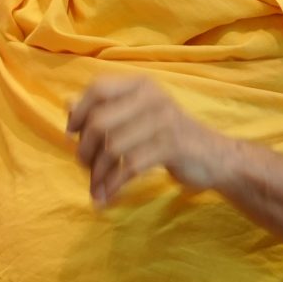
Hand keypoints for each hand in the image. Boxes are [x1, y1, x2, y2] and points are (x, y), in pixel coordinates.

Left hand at [66, 76, 228, 205]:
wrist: (214, 156)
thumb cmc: (168, 135)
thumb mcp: (137, 116)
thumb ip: (105, 109)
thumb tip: (67, 104)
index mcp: (140, 85)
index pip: (97, 88)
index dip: (78, 112)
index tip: (71, 134)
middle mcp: (152, 97)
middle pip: (99, 122)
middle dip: (84, 149)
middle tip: (84, 165)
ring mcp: (163, 121)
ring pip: (112, 148)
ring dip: (97, 172)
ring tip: (95, 185)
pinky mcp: (172, 146)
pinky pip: (129, 167)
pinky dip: (112, 184)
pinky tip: (105, 196)